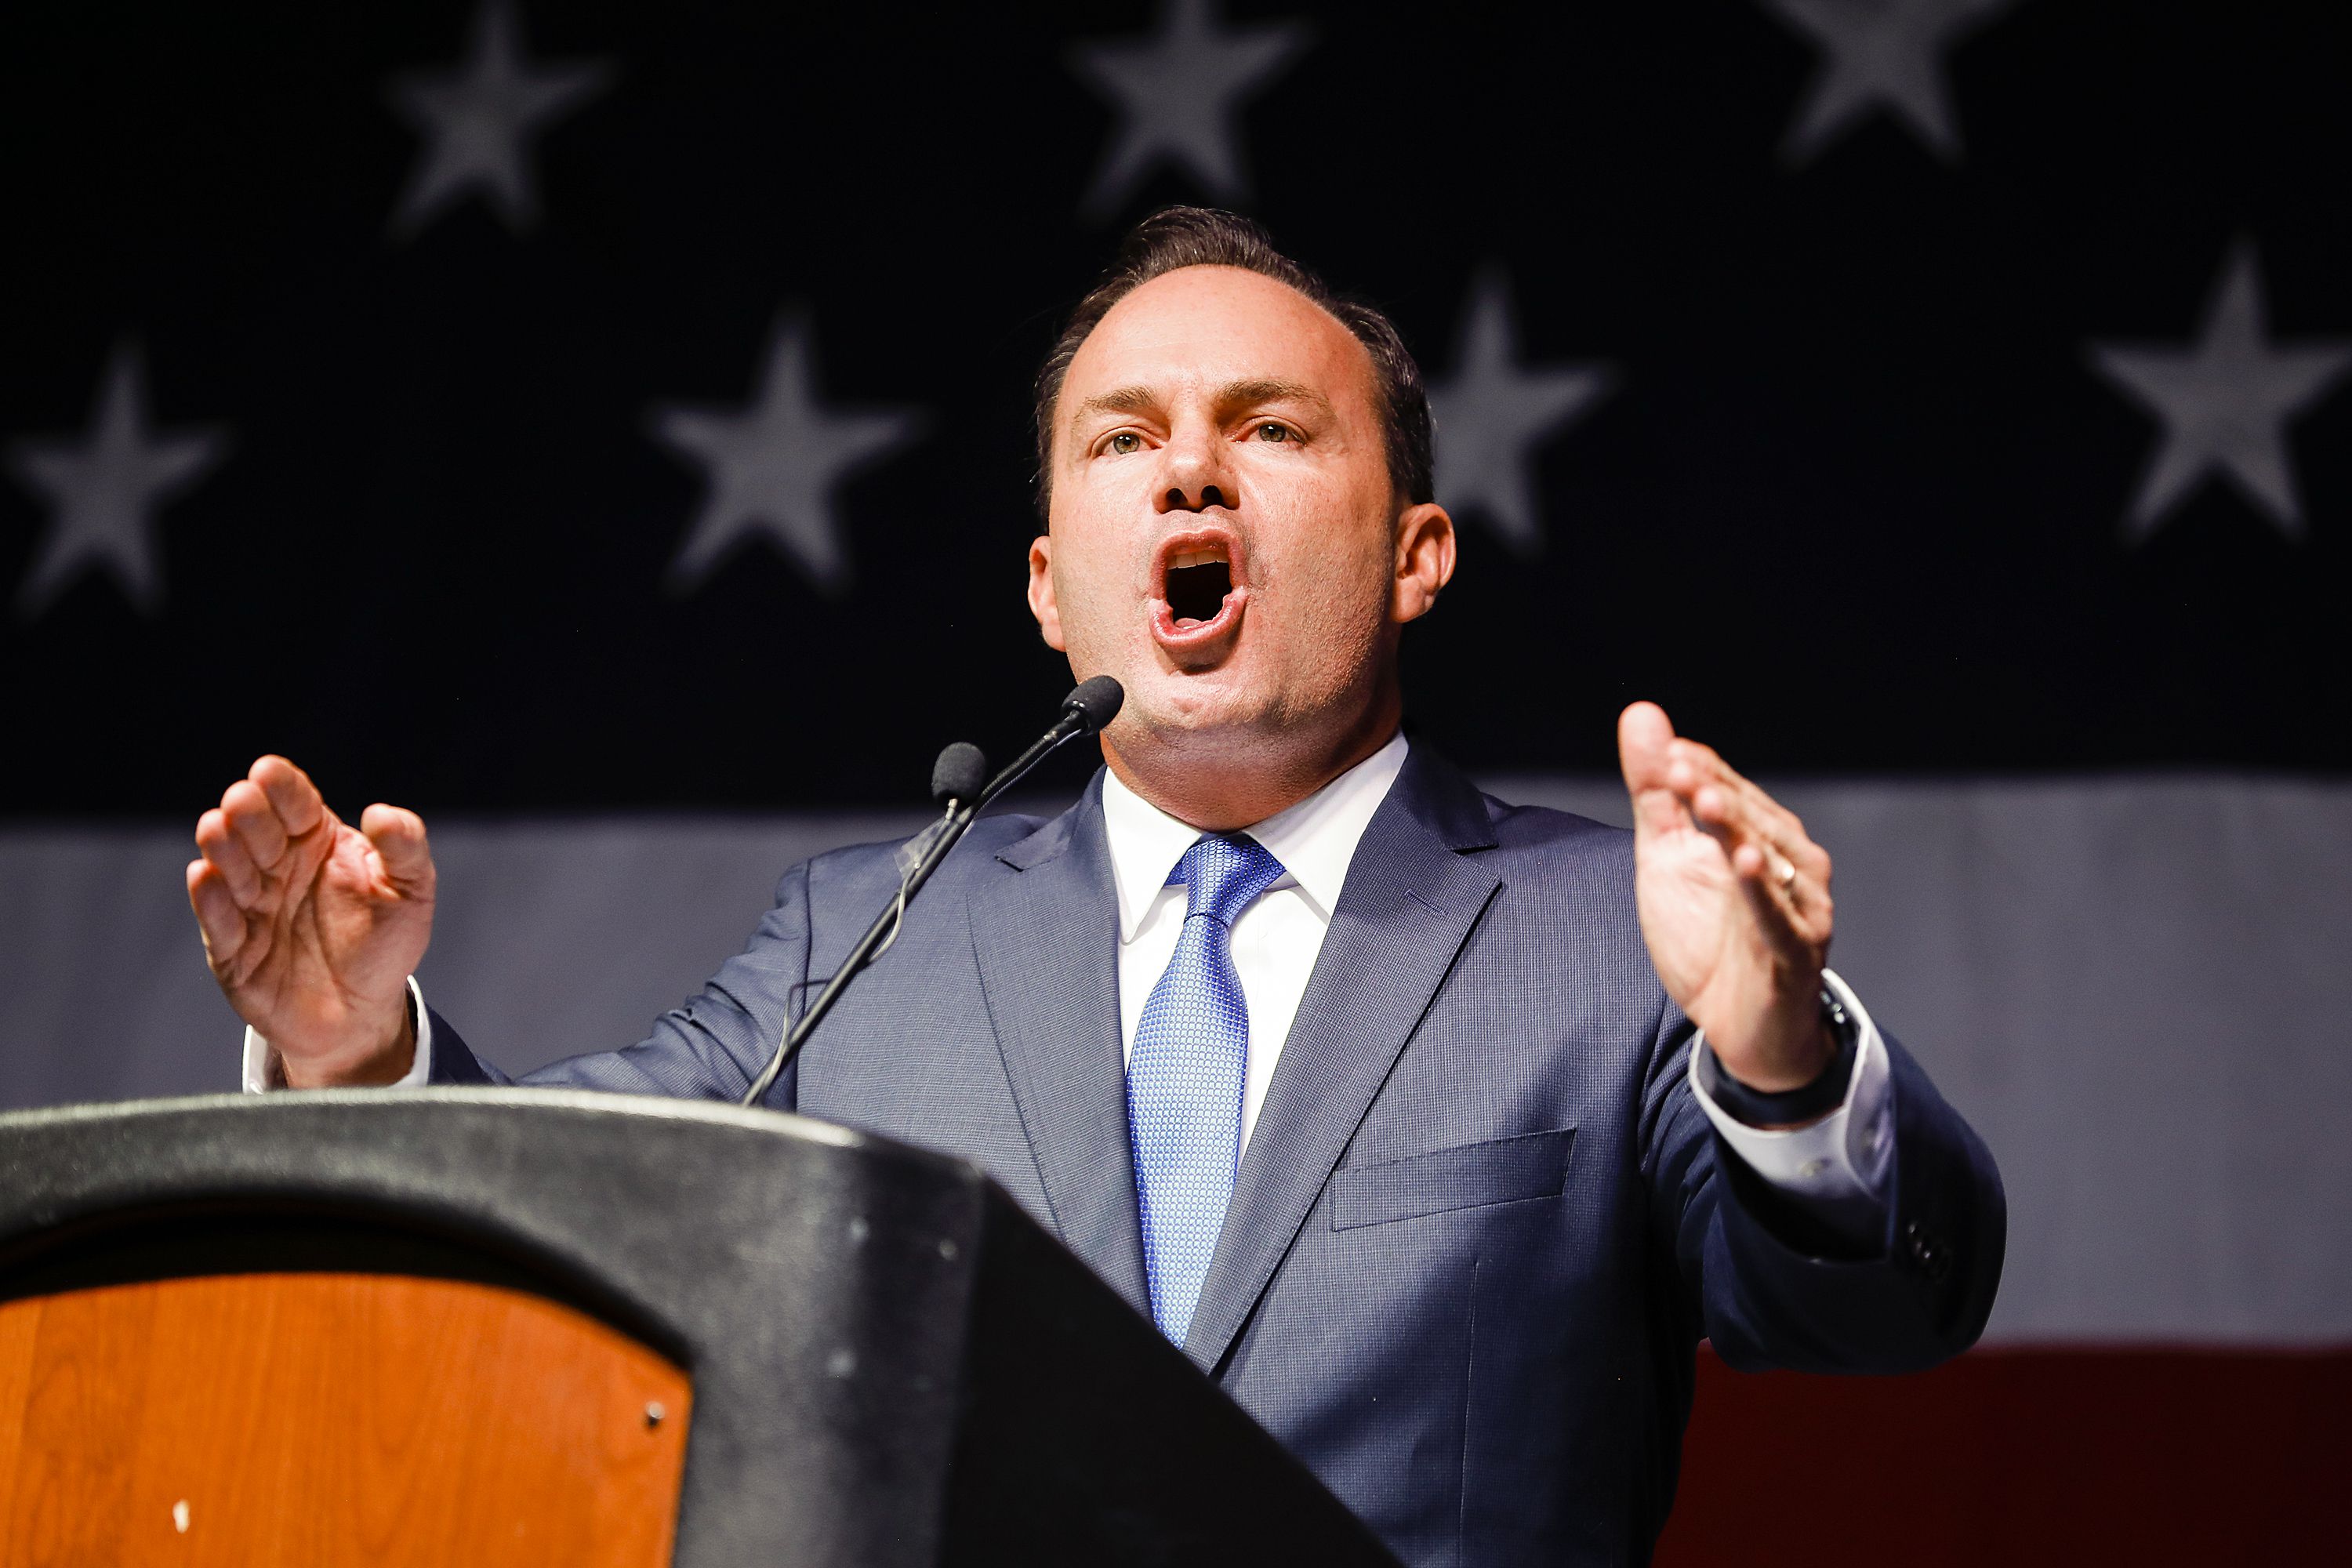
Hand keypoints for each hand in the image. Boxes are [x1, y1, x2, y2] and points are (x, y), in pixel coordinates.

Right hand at [186, 756, 434, 1086]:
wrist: (363, 1015)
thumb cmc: (385, 943)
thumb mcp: (410, 892)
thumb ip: (404, 849)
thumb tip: (382, 812)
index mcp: (316, 841)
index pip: (296, 805)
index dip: (281, 788)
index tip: (268, 771)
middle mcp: (277, 867)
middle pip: (257, 833)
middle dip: (248, 815)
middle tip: (241, 800)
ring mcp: (252, 908)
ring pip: (231, 871)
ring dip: (222, 850)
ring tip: (216, 827)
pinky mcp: (233, 952)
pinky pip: (219, 924)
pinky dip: (210, 902)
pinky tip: (204, 877)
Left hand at [1617, 702, 1834, 1094]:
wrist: (1739, 1025)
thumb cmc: (1708, 937)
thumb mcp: (1667, 857)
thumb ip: (1655, 793)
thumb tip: (1641, 715)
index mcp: (1759, 833)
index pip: (1726, 787)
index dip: (1695, 769)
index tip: (1662, 752)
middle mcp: (1790, 863)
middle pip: (1749, 817)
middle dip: (1712, 790)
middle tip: (1675, 767)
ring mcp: (1799, 907)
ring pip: (1769, 859)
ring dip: (1737, 829)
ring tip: (1705, 802)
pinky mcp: (1797, 952)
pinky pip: (1779, 919)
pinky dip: (1763, 893)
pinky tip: (1746, 865)